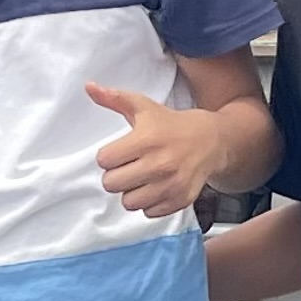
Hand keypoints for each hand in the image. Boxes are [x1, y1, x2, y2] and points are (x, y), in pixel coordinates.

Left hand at [88, 83, 225, 217]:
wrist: (211, 140)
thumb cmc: (171, 124)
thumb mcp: (143, 107)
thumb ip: (114, 99)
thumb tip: (89, 87)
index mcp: (147, 140)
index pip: (104, 160)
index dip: (108, 156)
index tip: (119, 152)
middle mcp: (159, 164)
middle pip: (112, 184)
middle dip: (116, 175)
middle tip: (129, 166)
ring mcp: (171, 185)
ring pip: (128, 202)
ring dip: (131, 191)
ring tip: (141, 178)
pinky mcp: (180, 200)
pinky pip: (148, 213)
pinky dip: (149, 203)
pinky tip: (156, 187)